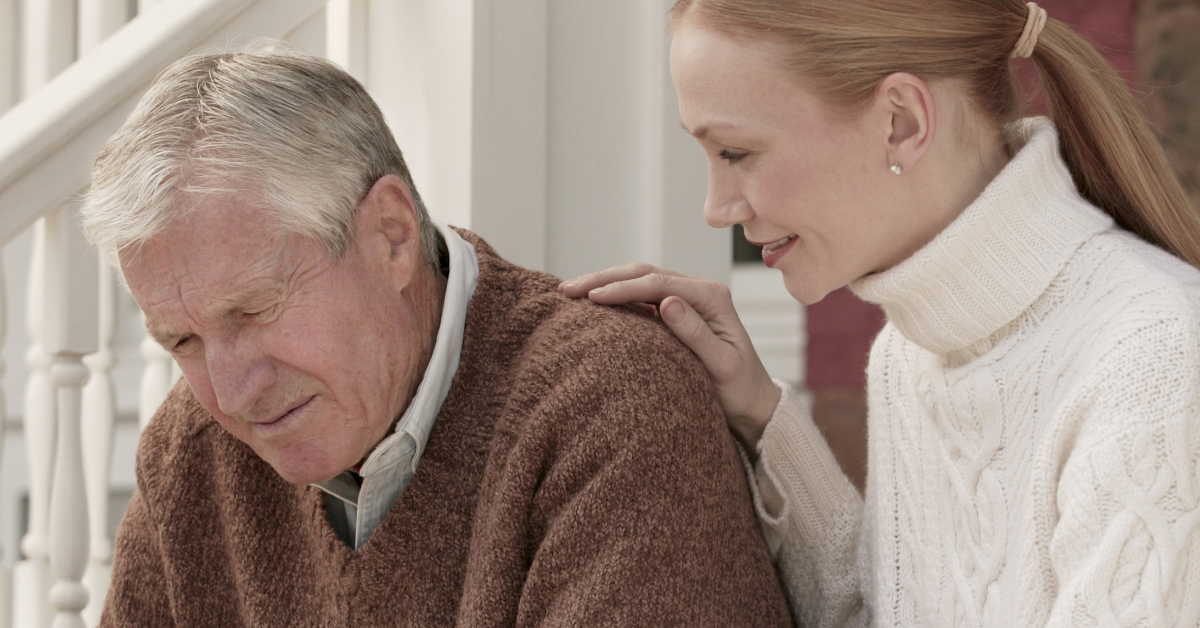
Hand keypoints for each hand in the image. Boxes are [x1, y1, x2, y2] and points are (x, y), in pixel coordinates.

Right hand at [559, 263, 781, 450]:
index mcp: (711, 296)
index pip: (658, 283)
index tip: (591, 298)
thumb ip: (695, 333)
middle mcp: (698, 290)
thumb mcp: (722, 366)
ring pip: (638, 280)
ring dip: (604, 283)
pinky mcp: (675, 311)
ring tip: (569, 292)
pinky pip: (640, 296)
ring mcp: (686, 298)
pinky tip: (590, 303)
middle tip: (567, 290)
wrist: (752, 402)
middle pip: (643, 273)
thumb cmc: (740, 388)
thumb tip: (666, 302)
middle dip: (603, 279)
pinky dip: (613, 296)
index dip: (622, 288)